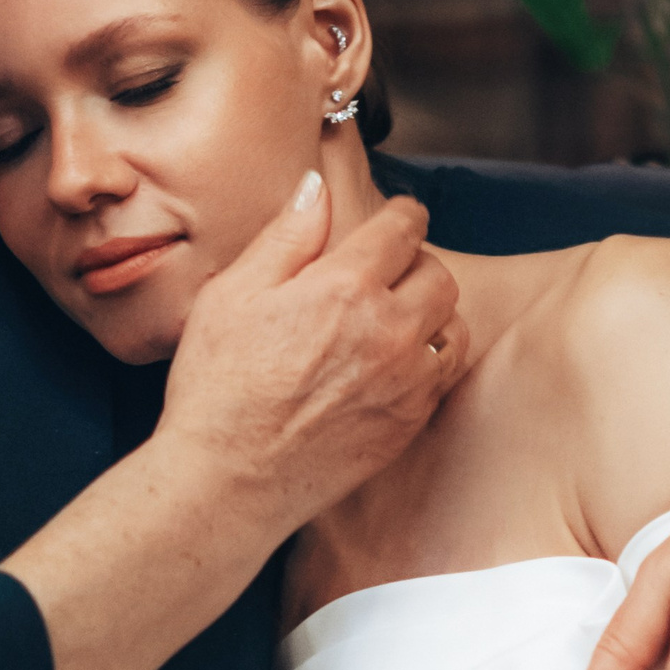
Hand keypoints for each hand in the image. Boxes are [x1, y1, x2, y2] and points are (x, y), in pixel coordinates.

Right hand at [159, 184, 467, 537]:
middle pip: (438, 274)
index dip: (401, 215)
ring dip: (430, 314)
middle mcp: (389, 331)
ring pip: (452, 325)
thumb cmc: (217, 387)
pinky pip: (443, 375)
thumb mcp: (232, 295)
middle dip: (415, 264)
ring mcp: (406, 381)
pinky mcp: (408, 423)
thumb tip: (317, 189)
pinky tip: (392, 365)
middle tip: (386, 274)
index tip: (396, 220)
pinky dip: (428, 360)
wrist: (227, 480)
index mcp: (345, 287)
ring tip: (394, 320)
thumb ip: (286, 236)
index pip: (404, 227)